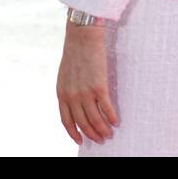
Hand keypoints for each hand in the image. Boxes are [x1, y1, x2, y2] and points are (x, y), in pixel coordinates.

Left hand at [56, 21, 119, 145]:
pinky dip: (112, 118)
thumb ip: (68, 91)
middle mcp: (71, 95)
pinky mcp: (99, 87)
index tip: (80, 141)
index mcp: (61, 93)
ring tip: (110, 133)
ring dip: (103, 130)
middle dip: (92, 134)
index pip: (66, 120)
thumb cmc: (75, 54)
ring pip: (95, 120)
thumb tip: (76, 106)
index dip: (73, 133)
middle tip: (102, 139)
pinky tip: (116, 122)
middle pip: (82, 123)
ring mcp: (85, 92)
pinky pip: (107, 109)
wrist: (82, 37)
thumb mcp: (64, 75)